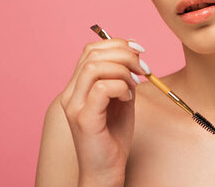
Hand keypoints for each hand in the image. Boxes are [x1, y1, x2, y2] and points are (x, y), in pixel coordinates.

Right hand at [59, 38, 146, 186]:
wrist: (106, 170)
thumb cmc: (114, 136)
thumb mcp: (122, 99)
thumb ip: (123, 77)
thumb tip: (135, 55)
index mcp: (78, 87)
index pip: (90, 51)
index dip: (117, 44)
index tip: (140, 51)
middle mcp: (71, 94)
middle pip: (92, 54)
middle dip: (124, 54)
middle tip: (143, 68)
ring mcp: (75, 106)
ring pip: (95, 67)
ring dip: (123, 70)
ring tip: (134, 85)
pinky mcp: (84, 119)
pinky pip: (102, 88)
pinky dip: (121, 87)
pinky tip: (128, 98)